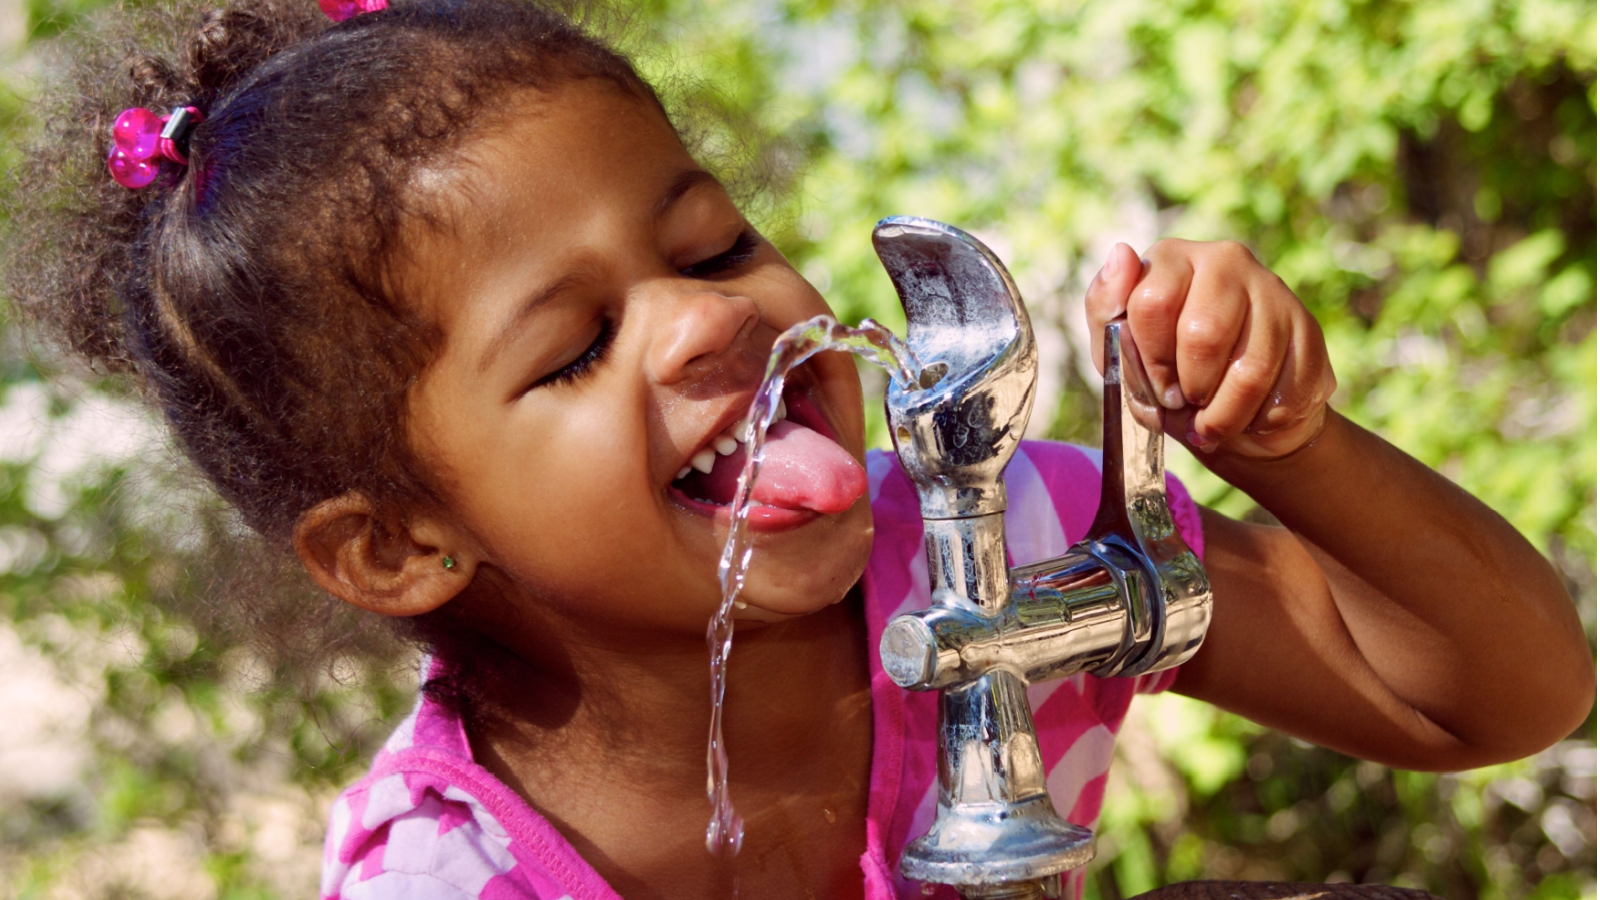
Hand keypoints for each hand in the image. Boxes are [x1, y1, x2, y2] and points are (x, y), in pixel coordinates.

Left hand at [1086, 239, 1336, 459]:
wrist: (1233, 413)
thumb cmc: (1165, 375)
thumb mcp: (1119, 351)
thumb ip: (1106, 308)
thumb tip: (1120, 253)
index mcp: (1172, 258)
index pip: (1151, 304)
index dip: (1151, 360)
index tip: (1157, 384)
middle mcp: (1226, 260)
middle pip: (1203, 334)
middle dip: (1190, 387)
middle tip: (1188, 401)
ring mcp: (1274, 290)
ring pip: (1251, 371)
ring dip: (1225, 415)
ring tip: (1215, 421)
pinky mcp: (1309, 329)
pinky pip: (1285, 391)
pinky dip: (1260, 421)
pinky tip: (1251, 414)